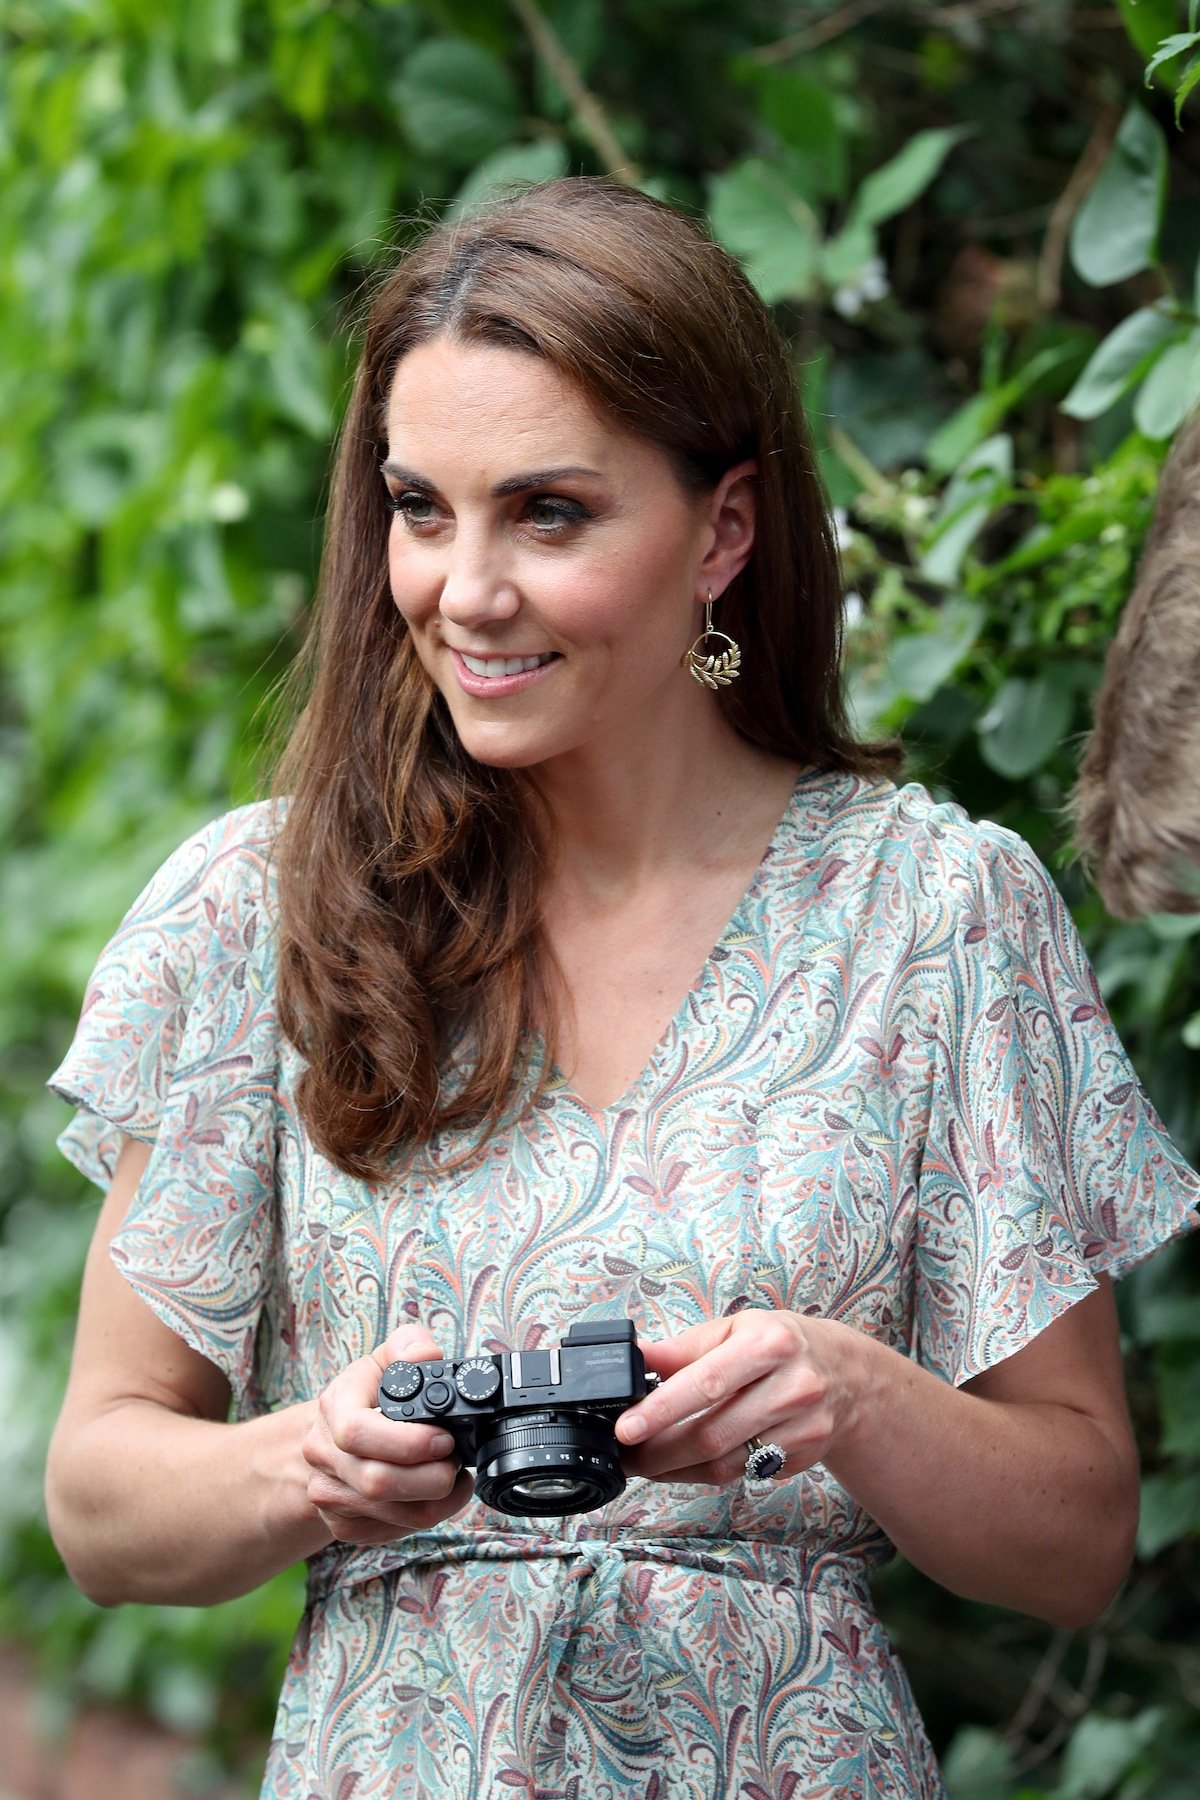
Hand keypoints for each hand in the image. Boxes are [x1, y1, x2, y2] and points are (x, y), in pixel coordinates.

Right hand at [303, 1324, 473, 1543]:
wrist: (334, 1435)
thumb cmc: (369, 1395)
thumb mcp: (386, 1358)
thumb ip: (409, 1345)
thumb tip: (427, 1355)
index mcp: (334, 1407)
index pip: (356, 1433)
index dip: (407, 1442)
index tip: (444, 1438)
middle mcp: (324, 1454)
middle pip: (378, 1484)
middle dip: (432, 1477)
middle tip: (455, 1461)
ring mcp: (329, 1494)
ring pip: (393, 1515)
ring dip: (437, 1501)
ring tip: (453, 1476)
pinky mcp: (343, 1525)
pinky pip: (391, 1533)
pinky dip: (423, 1518)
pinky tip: (433, 1496)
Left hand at [613, 1309, 864, 1486]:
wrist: (846, 1375)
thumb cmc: (780, 1345)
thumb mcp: (736, 1329)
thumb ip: (684, 1347)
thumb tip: (635, 1355)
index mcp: (769, 1344)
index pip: (707, 1383)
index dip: (662, 1410)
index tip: (627, 1428)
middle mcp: (792, 1386)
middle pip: (713, 1434)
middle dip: (659, 1451)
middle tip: (626, 1455)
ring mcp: (801, 1427)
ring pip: (725, 1463)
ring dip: (676, 1469)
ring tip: (646, 1463)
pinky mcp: (801, 1457)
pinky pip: (741, 1474)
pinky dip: (705, 1473)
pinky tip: (685, 1465)